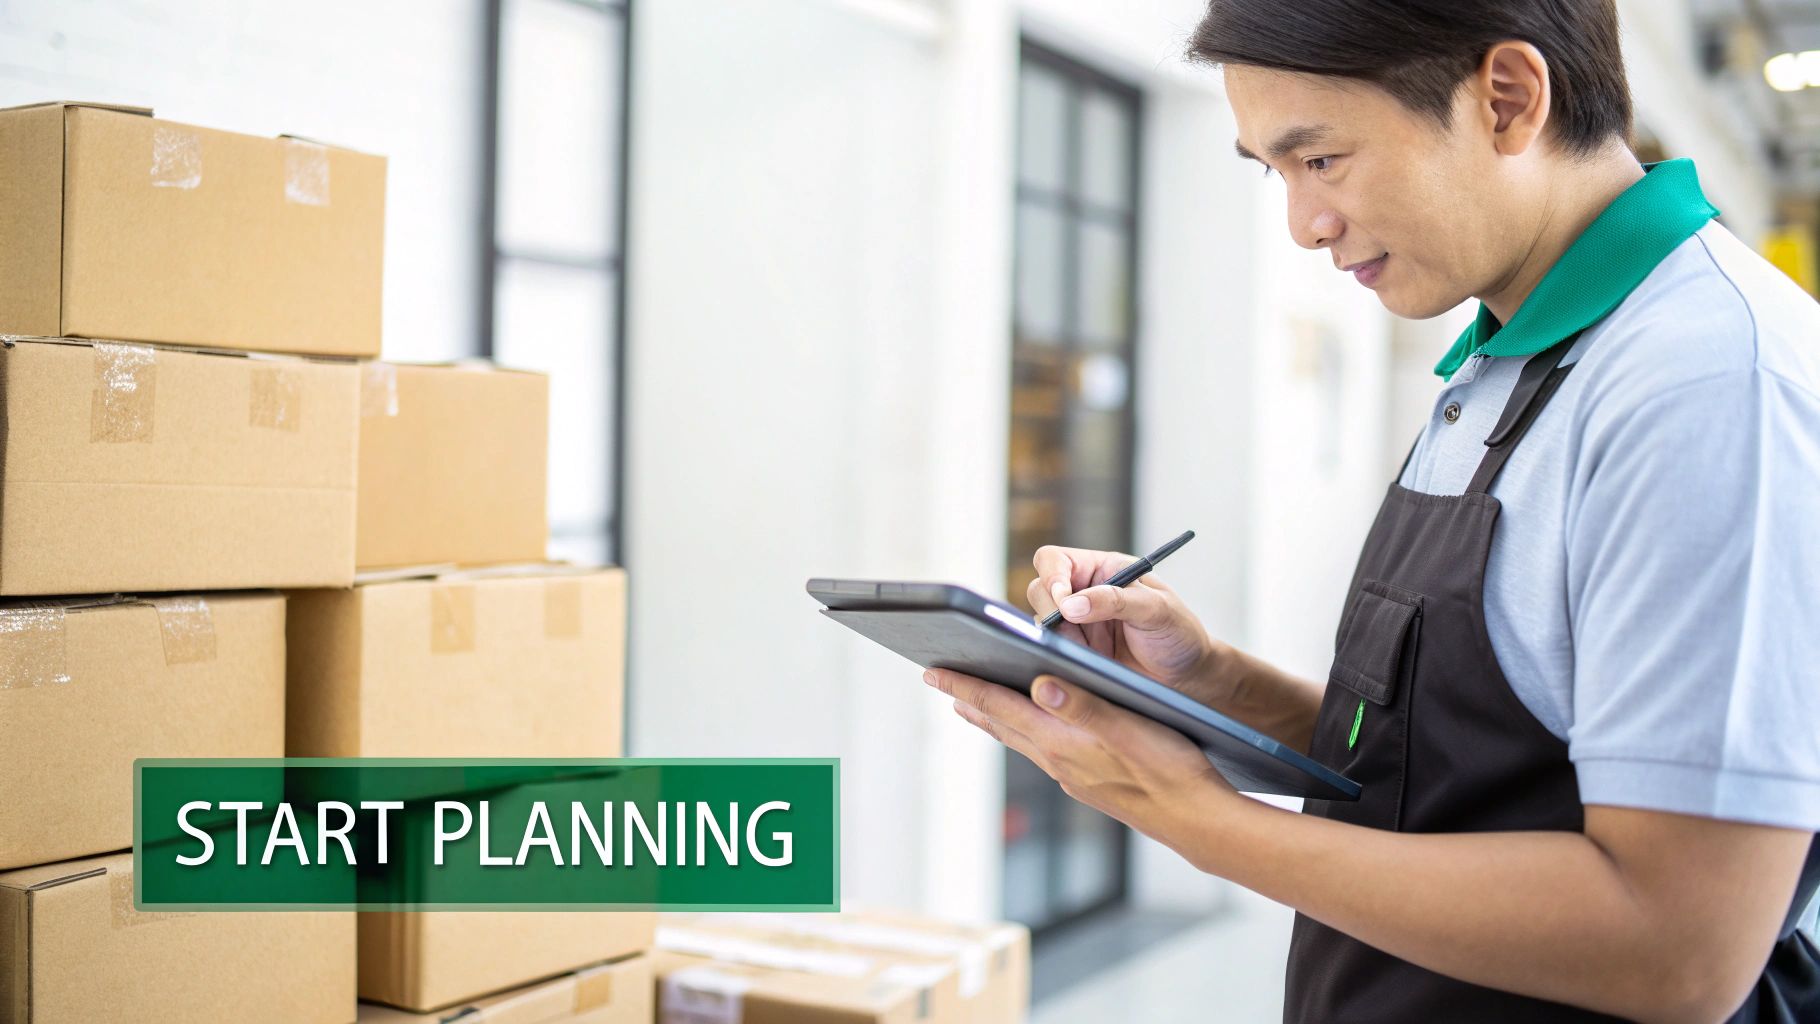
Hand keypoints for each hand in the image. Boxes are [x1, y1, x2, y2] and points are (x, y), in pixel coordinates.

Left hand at [926, 667, 1239, 851]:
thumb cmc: (1170, 771)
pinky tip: (1031, 731)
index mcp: (1061, 741)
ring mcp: (1071, 774)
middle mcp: (1058, 760)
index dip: (965, 686)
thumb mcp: (1128, 728)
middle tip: (940, 680)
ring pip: (1019, 739)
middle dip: (969, 699)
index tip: (931, 672)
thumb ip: (1082, 705)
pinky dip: (1023, 733)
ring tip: (973, 704)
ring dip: (993, 718)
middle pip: (1001, 723)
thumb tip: (1037, 683)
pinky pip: (1041, 751)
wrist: (1196, 820)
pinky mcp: (1088, 783)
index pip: (1000, 706)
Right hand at [1028, 545, 1231, 707]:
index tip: (1065, 602)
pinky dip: (1059, 659)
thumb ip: (1116, 600)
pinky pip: (1050, 652)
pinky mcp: (1074, 655)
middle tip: (1074, 633)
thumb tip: (1071, 605)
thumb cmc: (1180, 634)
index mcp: (1102, 570)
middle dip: (1051, 611)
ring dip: (1057, 638)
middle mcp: (1083, 594)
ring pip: (1039, 624)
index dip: (1052, 576)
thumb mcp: (1156, 610)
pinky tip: (1083, 666)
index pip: (1054, 560)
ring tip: (1090, 654)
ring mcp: (1075, 626)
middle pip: (1040, 590)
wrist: (1188, 678)